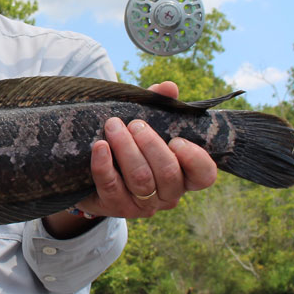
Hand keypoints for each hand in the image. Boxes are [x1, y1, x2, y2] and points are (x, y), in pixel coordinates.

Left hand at [77, 81, 216, 218]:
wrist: (89, 176)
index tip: (176, 139)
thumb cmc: (128, 147)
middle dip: (151, 144)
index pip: (204, 174)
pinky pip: (111, 186)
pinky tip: (99, 146)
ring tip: (113, 126)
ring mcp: (142, 204)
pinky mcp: (114, 206)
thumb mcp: (145, 127)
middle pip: (168, 172)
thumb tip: (169, 87)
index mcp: (183, 175)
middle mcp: (167, 194)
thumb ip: (159, 106)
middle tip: (135, 124)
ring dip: (126, 148)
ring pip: (141, 178)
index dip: (194, 158)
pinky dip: (104, 164)